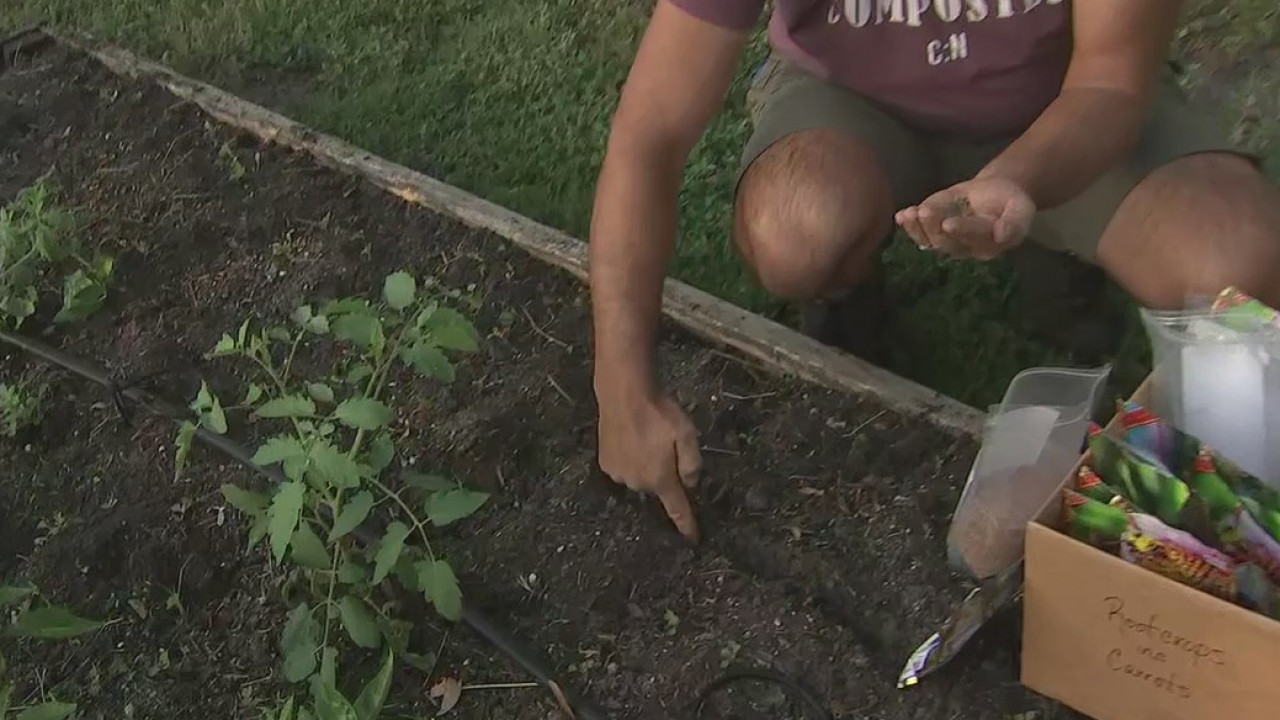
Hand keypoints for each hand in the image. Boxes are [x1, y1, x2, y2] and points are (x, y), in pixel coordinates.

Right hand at [596, 380, 702, 542]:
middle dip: (664, 475)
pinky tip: (630, 440)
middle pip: (658, 487)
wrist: (624, 393)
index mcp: (660, 479)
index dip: (686, 525)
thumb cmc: (659, 412)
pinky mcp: (604, 463)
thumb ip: (692, 464)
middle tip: (666, 446)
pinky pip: (624, 468)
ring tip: (645, 439)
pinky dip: (630, 460)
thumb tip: (690, 484)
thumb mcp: (686, 434)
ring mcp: (618, 474)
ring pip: (639, 478)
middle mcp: (637, 483)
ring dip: (645, 466)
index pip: (677, 509)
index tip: (693, 540)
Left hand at [895, 177, 1035, 259]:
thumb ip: (1014, 222)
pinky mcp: (932, 230)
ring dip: (917, 227)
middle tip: (926, 211)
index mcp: (987, 245)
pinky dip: (908, 225)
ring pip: (930, 239)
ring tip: (910, 213)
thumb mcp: (1020, 208)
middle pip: (947, 242)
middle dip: (934, 227)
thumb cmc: (1009, 202)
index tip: (949, 223)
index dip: (962, 231)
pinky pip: (918, 232)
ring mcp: (945, 240)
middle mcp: (964, 248)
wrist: (995, 193)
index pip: (973, 239)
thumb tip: (1002, 236)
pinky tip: (900, 216)